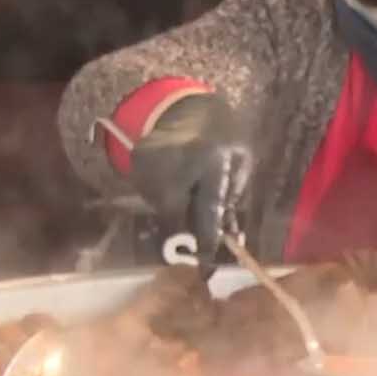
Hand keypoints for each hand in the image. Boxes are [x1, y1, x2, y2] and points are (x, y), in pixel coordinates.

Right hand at [129, 93, 251, 274]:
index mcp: (211, 158)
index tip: (207, 271)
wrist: (189, 104)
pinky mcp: (135, 159)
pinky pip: (148, 194)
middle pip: (175, 213)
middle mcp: (176, 158)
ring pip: (160, 207)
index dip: (208, 242)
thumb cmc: (223, 137)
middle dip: (188, 224)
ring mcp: (150, 158)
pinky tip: (173, 179)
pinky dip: (162, 195)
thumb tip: (231, 240)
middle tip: (198, 220)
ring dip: (176, 208)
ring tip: (188, 186)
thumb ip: (233, 200)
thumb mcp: (241, 163)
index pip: (208, 209)